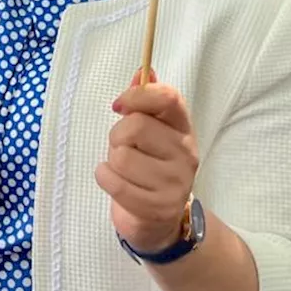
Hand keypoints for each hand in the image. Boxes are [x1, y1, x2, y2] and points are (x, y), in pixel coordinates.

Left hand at [95, 71, 198, 254]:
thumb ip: (144, 101)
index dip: (137, 95)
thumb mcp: (148, 132)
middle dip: (116, 136)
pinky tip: (115, 182)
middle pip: (136, 126)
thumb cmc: (146, 166)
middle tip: (122, 147)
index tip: (119, 105)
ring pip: (122, 156)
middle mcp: (185, 152)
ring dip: (112, 161)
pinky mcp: (158, 207)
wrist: (157, 220)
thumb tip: (144, 70)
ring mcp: (175, 182)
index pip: (168, 97)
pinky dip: (104, 178)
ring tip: (124, 169)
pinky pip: (114, 181)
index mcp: (182, 128)